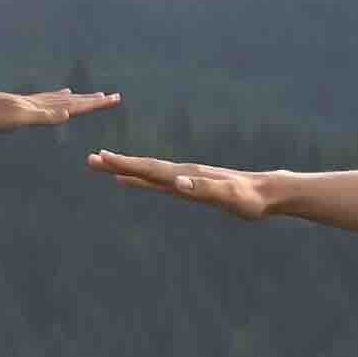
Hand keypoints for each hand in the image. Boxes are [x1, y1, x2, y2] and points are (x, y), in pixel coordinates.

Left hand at [0, 83, 120, 131]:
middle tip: (112, 96)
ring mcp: (29, 102)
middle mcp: (38, 101)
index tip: (115, 98)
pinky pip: (47, 100)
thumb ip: (43, 116)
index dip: (95, 104)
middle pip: (72, 100)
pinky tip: (58, 96)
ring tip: (91, 95)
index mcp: (41, 106)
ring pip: (61, 99)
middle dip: (93, 100)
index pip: (75, 104)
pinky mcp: (19, 105)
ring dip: (78, 99)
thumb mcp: (17, 118)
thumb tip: (68, 112)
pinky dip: (58, 98)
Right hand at [90, 150, 282, 216]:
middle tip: (90, 159)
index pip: (150, 170)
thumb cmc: (249, 198)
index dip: (125, 165)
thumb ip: (204, 189)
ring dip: (125, 169)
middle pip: (144, 167)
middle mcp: (183, 173)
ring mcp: (186, 178)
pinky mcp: (191, 185)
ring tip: (103, 165)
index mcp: (186, 175)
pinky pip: (160, 181)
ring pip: (149, 172)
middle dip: (117, 164)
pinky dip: (142, 180)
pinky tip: (134, 181)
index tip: (102, 158)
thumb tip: (177, 182)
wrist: (267, 192)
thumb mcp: (228, 196)